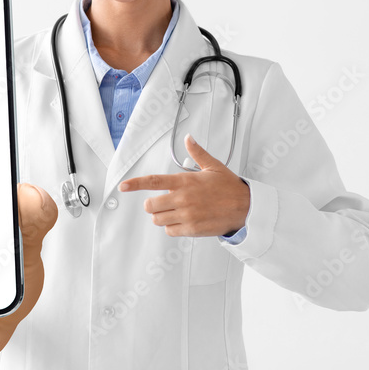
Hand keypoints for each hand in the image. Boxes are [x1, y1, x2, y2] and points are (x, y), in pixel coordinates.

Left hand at [118, 133, 249, 237]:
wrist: (245, 208)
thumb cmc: (230, 187)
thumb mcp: (213, 166)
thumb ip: (197, 153)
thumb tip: (189, 138)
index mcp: (184, 182)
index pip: (153, 182)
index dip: (135, 184)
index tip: (123, 186)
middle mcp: (182, 198)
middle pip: (150, 205)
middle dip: (152, 205)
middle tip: (162, 203)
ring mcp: (186, 215)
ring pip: (158, 220)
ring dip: (162, 216)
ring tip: (174, 212)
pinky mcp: (191, 229)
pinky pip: (170, 231)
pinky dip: (172, 228)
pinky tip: (183, 221)